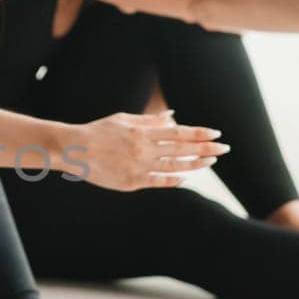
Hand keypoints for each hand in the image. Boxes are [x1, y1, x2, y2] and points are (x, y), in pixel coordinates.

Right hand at [77, 110, 227, 190]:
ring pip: (174, 166)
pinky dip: (173, 180)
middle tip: (224, 148)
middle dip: (205, 148)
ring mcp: (139, 166)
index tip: (215, 133)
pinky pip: (158, 181)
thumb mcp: (125, 119)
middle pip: (182, 149)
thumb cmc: (99, 131)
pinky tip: (185, 177)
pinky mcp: (132, 182)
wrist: (74, 149)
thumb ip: (150, 120)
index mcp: (143, 132)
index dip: (199, 133)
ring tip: (211, 161)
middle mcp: (144, 149)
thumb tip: (173, 116)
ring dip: (195, 164)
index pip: (179, 132)